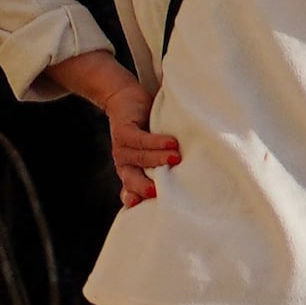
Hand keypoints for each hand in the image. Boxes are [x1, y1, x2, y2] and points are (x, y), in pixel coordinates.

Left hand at [43, 48, 183, 206]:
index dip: (134, 197)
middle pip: (131, 178)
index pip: (130, 190)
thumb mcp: (151, 149)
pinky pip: (139, 138)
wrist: (124, 99)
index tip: (142, 205)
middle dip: (141, 185)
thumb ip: (160, 165)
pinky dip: (155, 141)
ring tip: (176, 158)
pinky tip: (171, 142)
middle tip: (157, 191)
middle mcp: (124, 163)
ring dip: (157, 158)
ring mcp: (122, 147)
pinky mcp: (124, 129)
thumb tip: (184, 183)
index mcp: (130, 172)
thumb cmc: (145, 129)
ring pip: (138, 157)